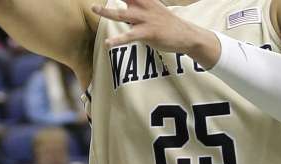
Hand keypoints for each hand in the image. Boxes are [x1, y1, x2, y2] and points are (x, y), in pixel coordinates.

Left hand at [94, 0, 217, 63]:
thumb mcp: (152, 9)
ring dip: (106, 11)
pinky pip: (130, 36)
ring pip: (122, 13)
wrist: (187, 35)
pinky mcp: (148, 33)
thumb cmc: (167, 24)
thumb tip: (123, 12)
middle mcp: (144, 6)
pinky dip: (119, 40)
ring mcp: (146, 19)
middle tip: (94, 1)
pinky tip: (108, 43)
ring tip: (93, 8)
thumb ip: (137, 7)